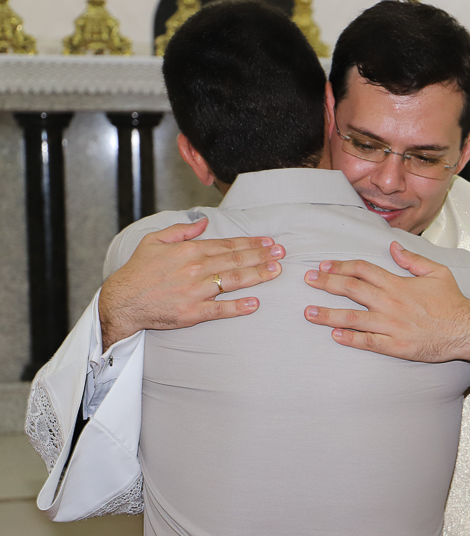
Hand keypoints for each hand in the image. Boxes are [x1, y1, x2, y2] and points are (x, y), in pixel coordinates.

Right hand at [99, 218, 284, 349]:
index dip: (251, 243)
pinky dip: (238, 307)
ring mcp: (195, 292)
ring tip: (276, 271)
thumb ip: (180, 230)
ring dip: (258, 276)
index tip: (269, 242)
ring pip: (233, 281)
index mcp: (189, 251)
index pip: (227, 245)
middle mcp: (195, 269)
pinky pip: (220, 309)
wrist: (121, 301)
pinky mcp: (192, 313)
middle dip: (262, 256)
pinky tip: (255, 303)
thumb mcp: (154, 241)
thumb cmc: (138, 271)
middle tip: (282, 254)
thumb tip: (203, 222)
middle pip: (236, 260)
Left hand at [303, 241, 469, 362]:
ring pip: (352, 318)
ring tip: (308, 312)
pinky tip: (334, 335)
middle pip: (351, 289)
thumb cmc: (452, 302)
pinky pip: (367, 342)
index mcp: (398, 283)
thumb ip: (412, 259)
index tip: (325, 266)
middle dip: (326, 283)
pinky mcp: (395, 345)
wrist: (466, 330)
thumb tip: (392, 246)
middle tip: (308, 280)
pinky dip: (349, 339)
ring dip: (328, 314)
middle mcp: (390, 302)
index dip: (341, 266)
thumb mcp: (437, 272)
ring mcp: (391, 325)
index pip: (363, 270)